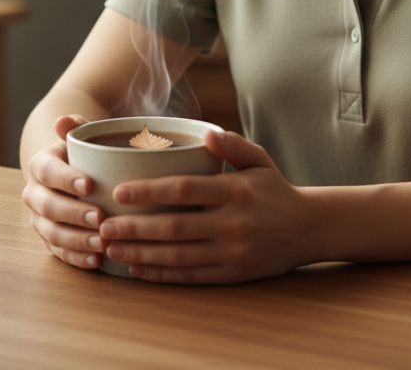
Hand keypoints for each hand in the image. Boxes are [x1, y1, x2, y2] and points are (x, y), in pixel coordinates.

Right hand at [21, 115, 107, 269]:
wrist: (72, 175)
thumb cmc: (83, 154)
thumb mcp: (80, 137)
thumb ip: (75, 127)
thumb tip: (64, 120)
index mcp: (40, 165)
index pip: (48, 172)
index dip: (66, 179)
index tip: (90, 184)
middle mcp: (34, 194)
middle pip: (49, 206)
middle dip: (74, 214)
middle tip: (100, 218)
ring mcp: (39, 219)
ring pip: (52, 233)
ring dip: (77, 240)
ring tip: (101, 243)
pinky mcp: (48, 240)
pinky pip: (59, 252)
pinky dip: (76, 257)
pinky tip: (96, 260)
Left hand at [98, 130, 313, 283]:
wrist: (307, 229)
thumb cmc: (274, 188)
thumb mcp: (259, 159)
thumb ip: (232, 144)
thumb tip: (206, 133)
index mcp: (235, 191)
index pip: (185, 189)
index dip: (150, 191)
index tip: (120, 191)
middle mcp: (232, 223)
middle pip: (175, 227)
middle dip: (135, 228)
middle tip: (103, 226)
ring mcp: (232, 253)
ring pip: (178, 256)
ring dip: (141, 254)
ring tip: (111, 249)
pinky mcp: (232, 275)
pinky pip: (191, 277)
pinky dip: (161, 275)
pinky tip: (137, 270)